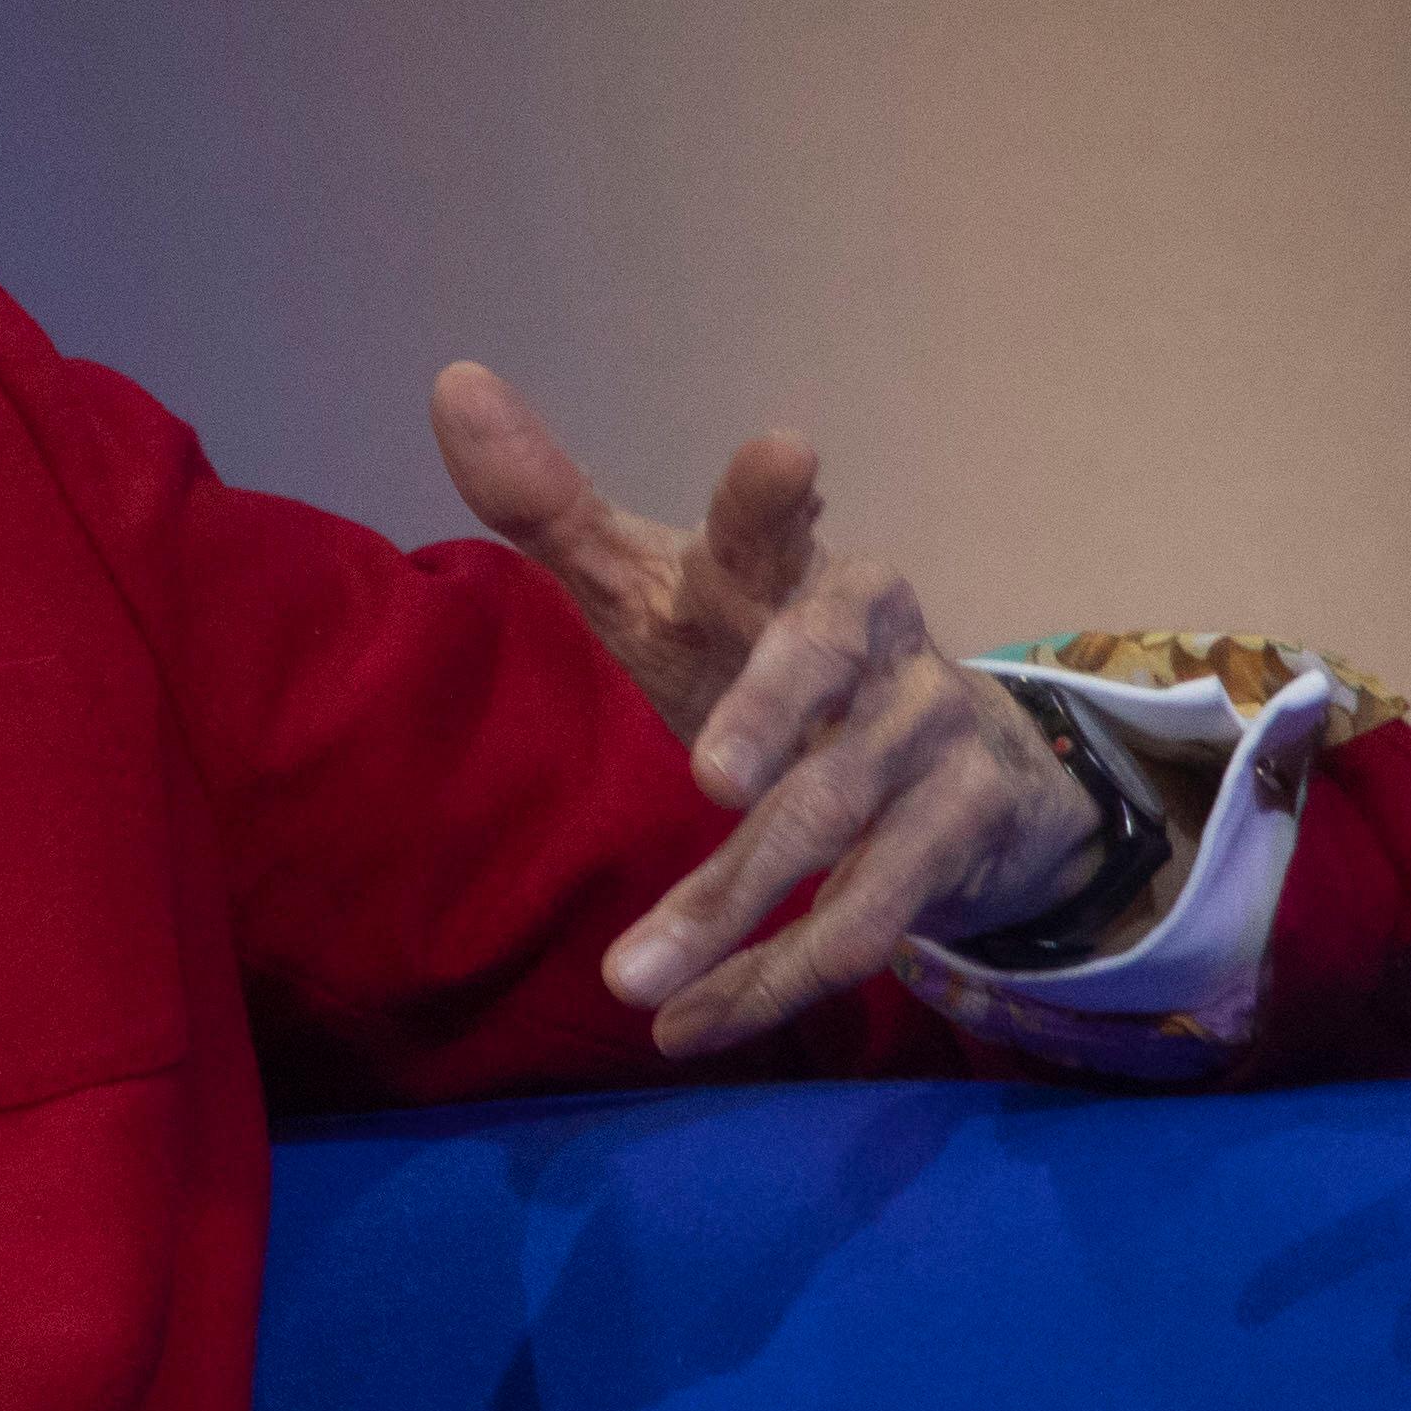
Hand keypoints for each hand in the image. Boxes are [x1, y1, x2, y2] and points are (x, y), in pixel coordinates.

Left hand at [430, 361, 1112, 1056]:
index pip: (775, 528)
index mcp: (791, 569)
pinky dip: (769, 983)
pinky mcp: (961, 836)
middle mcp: (877, 638)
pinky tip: (686, 1029)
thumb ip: (555, 507)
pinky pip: (867, 922)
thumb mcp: (662, 591)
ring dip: (729, 910)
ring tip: (625, 986)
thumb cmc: (765, 663)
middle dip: (772, 718)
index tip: (787, 456)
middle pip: (820, 674)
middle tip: (708, 775)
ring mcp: (930, 735)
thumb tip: (450, 381)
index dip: (775, 499)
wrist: (954, 768)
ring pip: (833, 822)